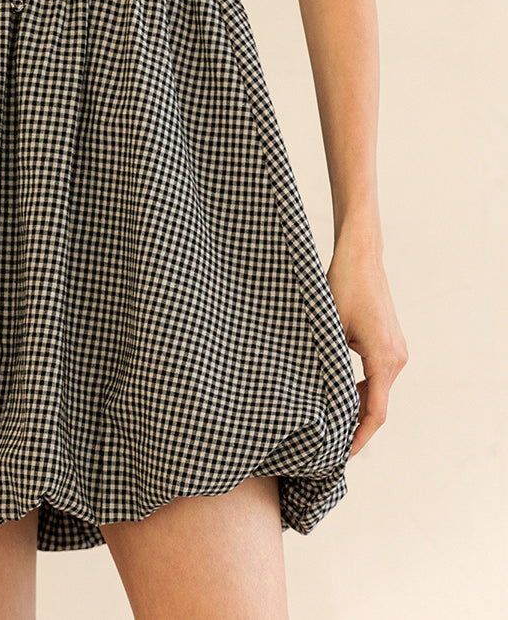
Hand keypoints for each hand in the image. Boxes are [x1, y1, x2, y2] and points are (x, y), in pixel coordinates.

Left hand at [326, 237, 408, 458]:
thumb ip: (329, 363)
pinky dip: (362, 387)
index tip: (342, 455)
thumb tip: (314, 395)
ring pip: (378, 390)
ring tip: (331, 421)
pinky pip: (378, 375)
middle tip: (328, 443)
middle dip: (355, 425)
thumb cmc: (342, 287)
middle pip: (377, 405)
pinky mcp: (391, 342)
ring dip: (358, 405)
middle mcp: (396, 358)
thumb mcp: (330, 329)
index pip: (375, 413)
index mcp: (384, 359)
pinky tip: (340, 392)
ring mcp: (396, 350)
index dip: (358, 438)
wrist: (360, 256)